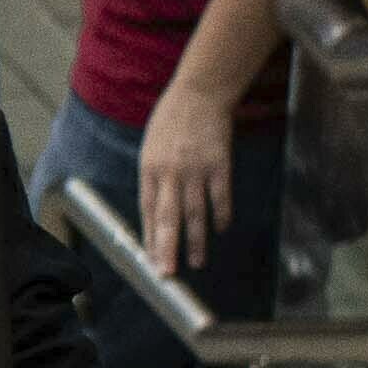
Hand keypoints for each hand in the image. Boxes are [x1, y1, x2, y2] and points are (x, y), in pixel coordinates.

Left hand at [133, 78, 239, 284]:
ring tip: (196, 262)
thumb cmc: (172, 121)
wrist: (199, 95)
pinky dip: (221, 215)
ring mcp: (195, 169)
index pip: (146, 210)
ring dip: (196, 240)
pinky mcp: (219, 164)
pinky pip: (220, 196)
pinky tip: (220, 229)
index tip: (150, 259)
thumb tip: (156, 209)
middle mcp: (170, 172)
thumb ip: (154, 178)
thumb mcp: (151, 147)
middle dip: (166, 248)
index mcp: (149, 168)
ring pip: (195, 212)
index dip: (149, 237)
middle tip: (167, 273)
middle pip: (167, 217)